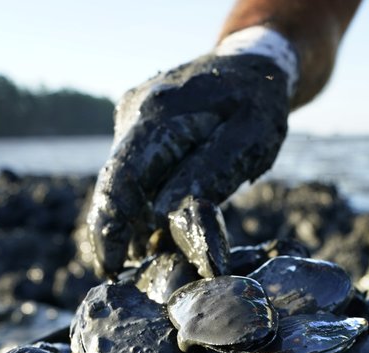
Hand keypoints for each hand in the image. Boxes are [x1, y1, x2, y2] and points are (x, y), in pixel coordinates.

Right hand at [88, 53, 289, 276]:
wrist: (251, 64)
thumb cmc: (257, 105)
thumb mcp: (249, 140)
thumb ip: (210, 177)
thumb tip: (171, 221)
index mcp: (159, 114)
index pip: (122, 181)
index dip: (113, 229)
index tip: (113, 269)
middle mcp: (135, 112)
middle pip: (112, 183)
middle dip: (110, 231)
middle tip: (115, 272)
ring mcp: (132, 117)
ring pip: (121, 179)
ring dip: (128, 219)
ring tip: (141, 257)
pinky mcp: (138, 127)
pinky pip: (133, 170)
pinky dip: (141, 202)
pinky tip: (153, 230)